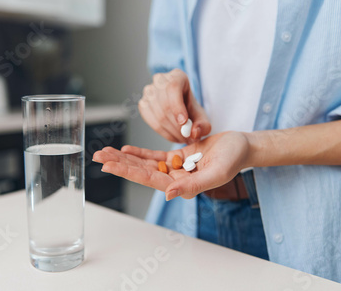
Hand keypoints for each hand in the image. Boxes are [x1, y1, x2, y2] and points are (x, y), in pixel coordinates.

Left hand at [93, 131, 250, 199]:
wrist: (243, 146)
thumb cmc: (234, 159)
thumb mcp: (216, 172)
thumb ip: (193, 185)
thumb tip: (167, 194)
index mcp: (182, 185)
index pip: (148, 179)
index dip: (127, 171)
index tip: (108, 166)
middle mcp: (175, 179)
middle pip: (141, 171)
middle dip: (119, 164)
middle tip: (98, 156)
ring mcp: (175, 168)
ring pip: (145, 164)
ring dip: (125, 158)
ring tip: (105, 152)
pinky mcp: (178, 157)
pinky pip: (155, 156)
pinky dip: (140, 154)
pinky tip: (126, 150)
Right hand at [139, 69, 210, 142]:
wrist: (182, 112)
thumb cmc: (192, 111)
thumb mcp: (203, 117)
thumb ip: (203, 126)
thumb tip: (194, 132)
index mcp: (177, 76)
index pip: (173, 88)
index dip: (177, 106)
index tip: (184, 123)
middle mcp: (160, 80)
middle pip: (164, 103)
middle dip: (176, 125)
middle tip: (187, 138)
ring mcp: (149, 92)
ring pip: (157, 114)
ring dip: (170, 131)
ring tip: (182, 138)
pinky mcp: (142, 104)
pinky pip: (150, 120)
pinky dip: (162, 132)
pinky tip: (172, 136)